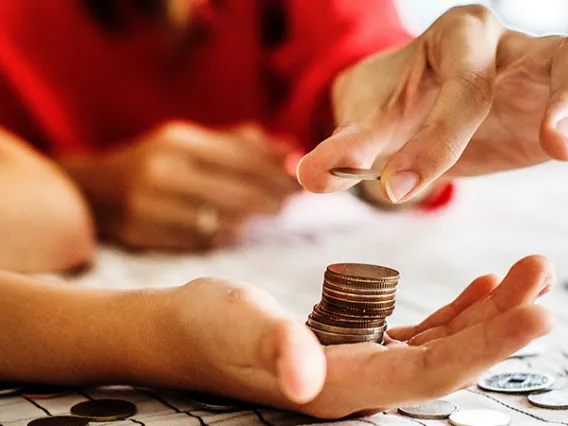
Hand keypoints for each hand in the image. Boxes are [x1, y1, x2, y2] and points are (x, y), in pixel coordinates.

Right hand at [60, 122, 298, 250]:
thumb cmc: (155, 161)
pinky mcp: (143, 234)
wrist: (95, 190)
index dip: (277, 172)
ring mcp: (150, 206)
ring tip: (273, 213)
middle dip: (273, 197)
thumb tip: (291, 149)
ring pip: (220, 220)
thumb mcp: (190, 141)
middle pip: (236, 192)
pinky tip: (239, 230)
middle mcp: (162, 171)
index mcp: (177, 141)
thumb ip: (239, 143)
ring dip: (253, 219)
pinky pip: (199, 241)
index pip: (241, 158)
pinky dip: (225, 236)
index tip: (302, 180)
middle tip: (297, 201)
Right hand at [144, 255, 552, 418]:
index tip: (537, 312)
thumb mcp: (236, 326)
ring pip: (441, 346)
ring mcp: (359, 366)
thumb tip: (303, 377)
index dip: (486, 348)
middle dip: (501, 324)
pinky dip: (454, 312)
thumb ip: (274, 348)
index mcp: (339, 387)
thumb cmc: (205, 326)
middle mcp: (359, 384)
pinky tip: (479, 291)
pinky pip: (417, 334)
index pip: (429, 374)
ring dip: (486, 314)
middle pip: (448, 361)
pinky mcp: (352, 344)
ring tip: (525, 276)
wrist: (185, 329)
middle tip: (543, 277)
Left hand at [297, 5, 567, 202]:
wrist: (415, 108)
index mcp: (457, 38)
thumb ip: (343, 148)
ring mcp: (537, 72)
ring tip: (565, 145)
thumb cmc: (393, 106)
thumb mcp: (368, 124)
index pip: (461, 85)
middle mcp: (505, 47)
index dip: (437, 139)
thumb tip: (309, 176)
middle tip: (543, 148)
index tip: (397, 187)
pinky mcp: (551, 106)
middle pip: (534, 69)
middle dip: (542, 107)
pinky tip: (565, 150)